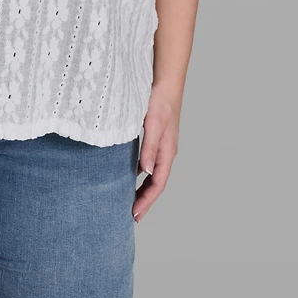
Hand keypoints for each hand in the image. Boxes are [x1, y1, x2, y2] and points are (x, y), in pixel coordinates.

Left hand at [133, 85, 179, 221]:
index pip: (157, 184)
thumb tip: (146, 172)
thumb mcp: (152, 124)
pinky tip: (132, 174)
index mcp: (167, 152)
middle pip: (156, 183)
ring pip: (154, 174)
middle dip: (145, 200)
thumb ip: (149, 148)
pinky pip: (150, 163)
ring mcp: (162, 146)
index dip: (146, 201)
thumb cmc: (159, 101)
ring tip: (131, 200)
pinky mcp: (156, 138)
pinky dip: (142, 174)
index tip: (134, 214)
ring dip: (144, 188)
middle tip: (131, 215)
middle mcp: (166, 152)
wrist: (165, 83)